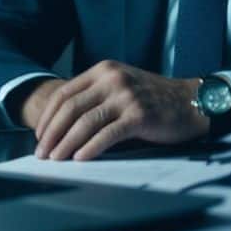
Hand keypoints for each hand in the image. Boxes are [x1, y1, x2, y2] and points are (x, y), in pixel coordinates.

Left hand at [31, 60, 208, 160]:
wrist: (191, 102)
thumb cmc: (153, 99)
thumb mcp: (121, 87)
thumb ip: (96, 96)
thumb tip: (62, 125)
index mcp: (103, 71)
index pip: (64, 93)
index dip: (47, 117)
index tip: (39, 136)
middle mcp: (112, 79)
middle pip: (70, 108)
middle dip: (52, 133)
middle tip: (42, 153)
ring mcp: (126, 96)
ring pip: (85, 122)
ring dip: (66, 143)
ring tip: (55, 159)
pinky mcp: (139, 115)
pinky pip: (108, 134)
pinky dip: (90, 148)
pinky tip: (80, 159)